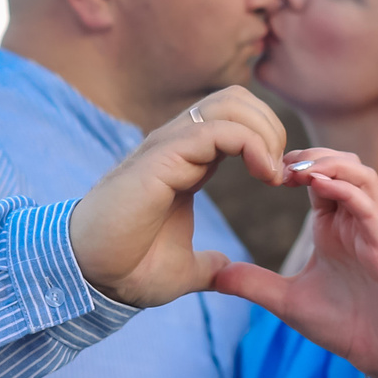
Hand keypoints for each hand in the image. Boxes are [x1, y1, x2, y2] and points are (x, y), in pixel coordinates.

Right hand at [70, 87, 289, 306]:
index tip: (283, 182)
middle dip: (272, 127)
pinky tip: (263, 175)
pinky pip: (217, 130)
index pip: (235, 120)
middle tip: (281, 173)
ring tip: (273, 173)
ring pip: (230, 103)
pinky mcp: (161, 158)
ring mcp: (167, 147)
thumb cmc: (128, 270)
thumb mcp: (183, 269)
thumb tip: (222, 268)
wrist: (94, 279)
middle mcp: (176, 146)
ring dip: (265, 131)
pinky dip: (252, 143)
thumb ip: (206, 264)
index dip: (268, 141)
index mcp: (185, 163)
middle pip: (236, 99)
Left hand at [210, 150, 377, 377]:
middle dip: (311, 156)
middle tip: (277, 160)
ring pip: (361, 175)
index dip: (292, 166)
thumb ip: (255, 284)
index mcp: (333, 228)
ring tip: (298, 168)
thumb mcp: (288, 302)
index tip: (261, 168)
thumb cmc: (345, 325)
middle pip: (342, 164)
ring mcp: (373, 231)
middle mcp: (355, 222)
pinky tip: (320, 187)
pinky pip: (371, 206)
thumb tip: (215, 277)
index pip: (317, 178)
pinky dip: (347, 190)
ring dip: (331, 164)